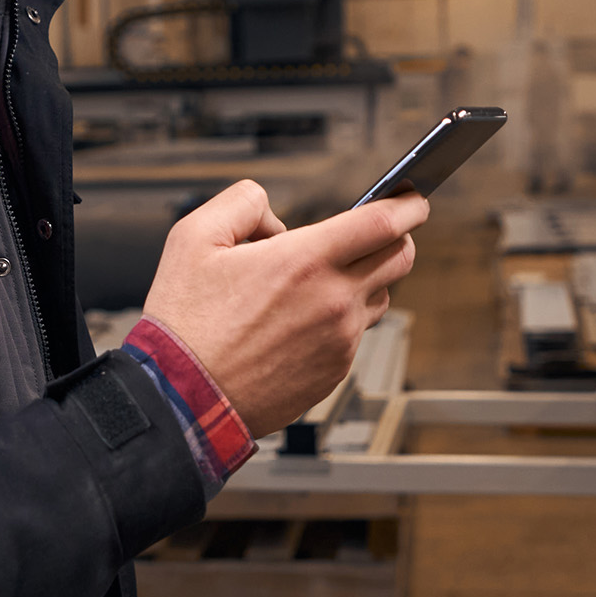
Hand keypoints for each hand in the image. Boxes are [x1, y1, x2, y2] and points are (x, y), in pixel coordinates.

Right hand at [142, 180, 428, 437]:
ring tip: (321, 279)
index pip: (383, 223)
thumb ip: (242, 203)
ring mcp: (339, 341)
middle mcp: (333, 301)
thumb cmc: (185, 324)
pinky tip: (300, 320)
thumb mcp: (193, 237)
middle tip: (376, 231)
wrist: (184, 398)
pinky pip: (355, 334)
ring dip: (367, 278)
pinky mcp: (334, 372)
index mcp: (304, 262)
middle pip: (400, 257)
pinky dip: (341, 318)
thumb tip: (274, 216)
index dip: (407, 204)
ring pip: (381, 297)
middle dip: (397, 236)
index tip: (412, 198)